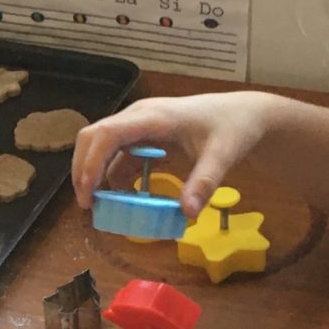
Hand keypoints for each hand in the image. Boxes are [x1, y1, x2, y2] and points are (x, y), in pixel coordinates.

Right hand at [71, 91, 275, 218]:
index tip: (88, 194)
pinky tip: (123, 197)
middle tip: (87, 204)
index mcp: (155, 117)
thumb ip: (204, 183)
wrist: (245, 114)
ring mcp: (140, 124)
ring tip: (99, 206)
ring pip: (101, 144)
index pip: (108, 134)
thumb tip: (187, 214)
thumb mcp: (223, 156)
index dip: (91, 162)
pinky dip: (113, 174)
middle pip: (93, 136)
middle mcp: (139, 116)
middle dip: (83, 169)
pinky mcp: (144, 134)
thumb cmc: (233, 130)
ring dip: (94, 172)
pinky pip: (118, 153)